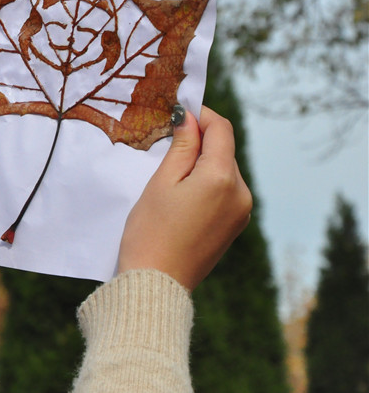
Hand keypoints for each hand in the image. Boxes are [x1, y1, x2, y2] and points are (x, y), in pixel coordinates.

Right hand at [116, 106, 252, 290]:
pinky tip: (181, 193)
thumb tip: (190, 117)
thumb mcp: (161, 182)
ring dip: (202, 162)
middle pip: (224, 150)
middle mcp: (241, 192)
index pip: (221, 129)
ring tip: (169, 172)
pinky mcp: (235, 225)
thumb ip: (182, 146)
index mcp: (223, 178)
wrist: (157, 283)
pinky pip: (224, 191)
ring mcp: (241, 211)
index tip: (178, 110)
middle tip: (166, 141)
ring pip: (224, 170)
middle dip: (199, 140)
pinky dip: (206, 182)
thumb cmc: (151, 231)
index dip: (201, 114)